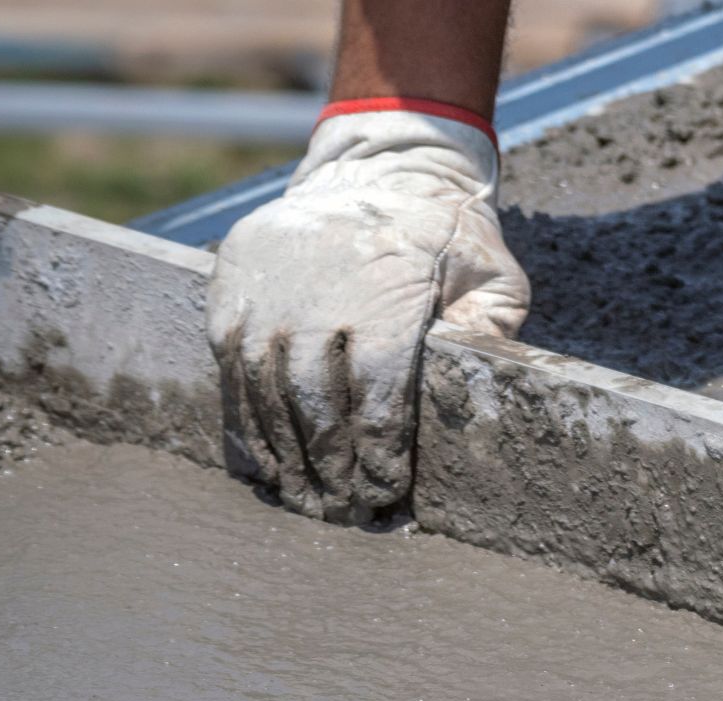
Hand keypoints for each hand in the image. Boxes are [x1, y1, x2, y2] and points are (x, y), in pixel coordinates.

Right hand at [207, 107, 528, 522]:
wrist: (377, 166)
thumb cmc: (444, 235)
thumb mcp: (491, 272)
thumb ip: (492, 329)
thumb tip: (485, 391)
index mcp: (384, 293)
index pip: (377, 391)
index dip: (379, 450)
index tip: (386, 492)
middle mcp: (316, 294)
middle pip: (314, 400)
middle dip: (328, 466)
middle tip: (342, 513)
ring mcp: (266, 289)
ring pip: (263, 388)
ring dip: (281, 452)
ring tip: (301, 499)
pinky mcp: (230, 285)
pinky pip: (229, 365)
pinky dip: (243, 417)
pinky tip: (263, 458)